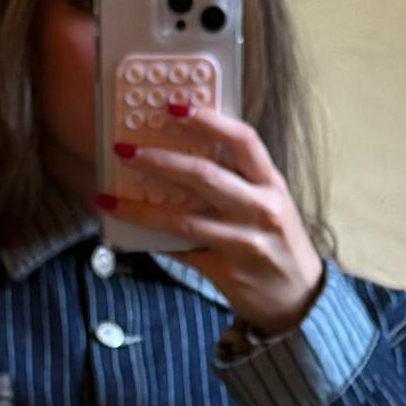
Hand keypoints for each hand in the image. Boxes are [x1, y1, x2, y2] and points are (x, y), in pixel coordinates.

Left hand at [100, 106, 326, 335]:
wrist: (298, 299)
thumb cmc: (278, 243)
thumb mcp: (270, 203)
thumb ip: (239, 179)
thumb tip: (186, 152)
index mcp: (271, 184)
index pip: (243, 140)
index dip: (208, 119)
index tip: (174, 106)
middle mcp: (261, 209)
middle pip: (204, 175)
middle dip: (159, 160)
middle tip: (124, 149)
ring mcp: (243, 241)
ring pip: (182, 218)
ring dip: (139, 207)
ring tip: (108, 197)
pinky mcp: (225, 270)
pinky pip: (180, 250)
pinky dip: (153, 240)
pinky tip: (129, 231)